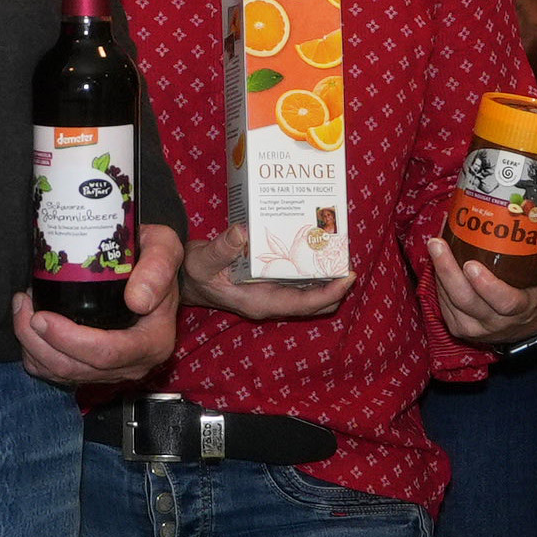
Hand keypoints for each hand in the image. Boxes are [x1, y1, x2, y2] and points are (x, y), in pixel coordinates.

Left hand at [16, 223, 184, 384]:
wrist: (153, 273)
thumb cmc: (155, 258)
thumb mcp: (166, 248)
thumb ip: (158, 267)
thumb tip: (137, 300)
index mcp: (153, 342)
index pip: (107, 353)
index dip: (70, 340)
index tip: (42, 316)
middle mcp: (133, 364)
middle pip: (77, 368)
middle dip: (39, 342)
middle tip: (22, 305)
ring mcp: (112, 371)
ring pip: (62, 373)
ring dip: (32, 346)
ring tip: (22, 307)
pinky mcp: (94, 370)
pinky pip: (57, 373)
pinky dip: (36, 354)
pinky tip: (28, 325)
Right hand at [184, 221, 352, 320]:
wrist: (187, 280)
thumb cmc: (194, 274)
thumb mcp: (203, 261)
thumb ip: (222, 249)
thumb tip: (242, 232)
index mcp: (262, 303)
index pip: (305, 304)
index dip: (331, 292)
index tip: (349, 276)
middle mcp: (272, 301)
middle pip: (316, 303)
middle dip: (336, 284)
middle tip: (348, 256)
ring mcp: (273, 293)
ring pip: (311, 292)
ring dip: (327, 276)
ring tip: (338, 248)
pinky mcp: (271, 283)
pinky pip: (300, 280)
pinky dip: (312, 267)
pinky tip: (315, 245)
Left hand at [424, 185, 536, 349]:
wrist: (527, 329)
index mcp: (522, 309)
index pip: (504, 302)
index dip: (487, 286)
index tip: (471, 264)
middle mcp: (495, 323)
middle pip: (466, 301)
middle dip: (448, 272)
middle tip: (437, 243)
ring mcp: (474, 328)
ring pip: (450, 301)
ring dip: (439, 271)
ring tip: (434, 242)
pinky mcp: (458, 327)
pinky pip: (443, 303)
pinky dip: (438, 279)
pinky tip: (436, 256)